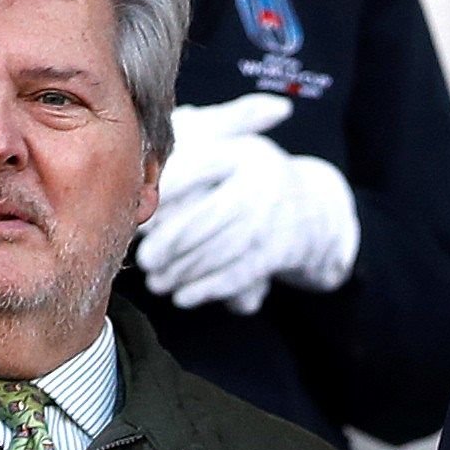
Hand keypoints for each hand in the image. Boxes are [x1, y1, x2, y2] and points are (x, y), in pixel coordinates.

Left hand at [132, 94, 360, 310]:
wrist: (310, 210)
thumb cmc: (247, 179)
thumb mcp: (223, 153)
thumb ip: (182, 155)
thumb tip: (140, 183)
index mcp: (244, 152)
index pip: (195, 171)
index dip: (164, 196)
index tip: (139, 212)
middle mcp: (264, 181)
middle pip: (207, 216)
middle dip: (171, 242)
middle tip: (145, 258)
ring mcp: (275, 217)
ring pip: (220, 250)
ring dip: (184, 271)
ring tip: (157, 282)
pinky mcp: (279, 251)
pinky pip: (238, 274)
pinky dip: (206, 288)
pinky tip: (182, 297)